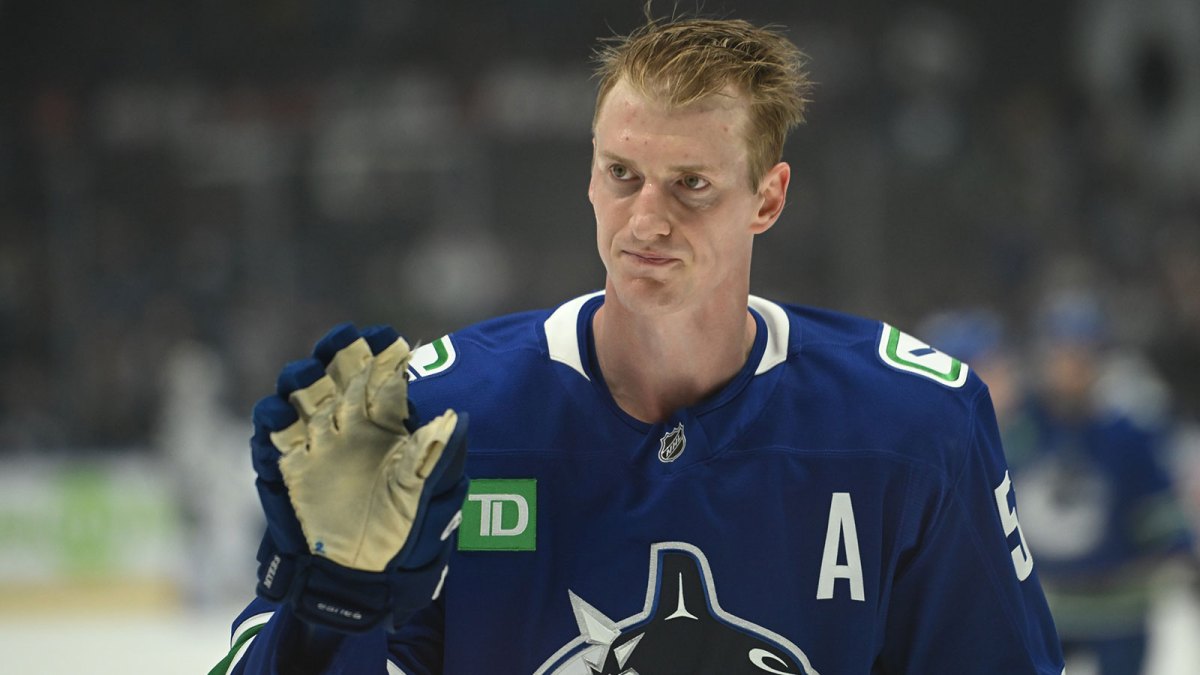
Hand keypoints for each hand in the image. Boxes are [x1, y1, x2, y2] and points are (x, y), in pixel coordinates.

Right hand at [251, 323, 468, 631]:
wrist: (366, 580)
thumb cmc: (407, 535)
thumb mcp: (430, 496)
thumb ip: (439, 457)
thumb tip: (456, 418)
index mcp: (390, 423)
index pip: (384, 376)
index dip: (383, 353)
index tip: (387, 340)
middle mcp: (352, 425)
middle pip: (339, 373)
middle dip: (338, 353)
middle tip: (340, 342)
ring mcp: (318, 443)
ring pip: (302, 394)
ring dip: (300, 379)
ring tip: (305, 377)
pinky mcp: (288, 468)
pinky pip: (272, 436)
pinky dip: (271, 421)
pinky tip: (279, 417)